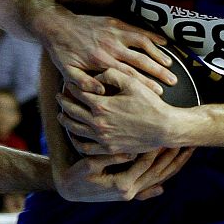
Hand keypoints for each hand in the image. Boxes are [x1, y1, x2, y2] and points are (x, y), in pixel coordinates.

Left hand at [39, 9, 175, 94]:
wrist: (57, 25)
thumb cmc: (63, 52)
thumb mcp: (68, 72)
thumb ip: (84, 83)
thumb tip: (101, 92)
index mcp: (101, 62)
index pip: (129, 76)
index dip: (146, 84)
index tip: (160, 94)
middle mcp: (111, 47)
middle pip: (140, 61)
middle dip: (159, 71)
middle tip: (174, 80)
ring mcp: (114, 33)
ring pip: (143, 44)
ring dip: (158, 54)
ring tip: (170, 64)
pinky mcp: (115, 22)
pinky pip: (138, 29)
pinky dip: (152, 36)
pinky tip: (164, 42)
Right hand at [55, 147, 192, 201]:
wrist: (69, 190)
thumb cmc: (77, 175)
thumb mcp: (90, 165)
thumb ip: (111, 158)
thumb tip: (131, 152)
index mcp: (123, 185)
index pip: (147, 164)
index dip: (157, 148)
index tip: (168, 134)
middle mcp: (130, 192)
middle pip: (158, 173)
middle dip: (173, 158)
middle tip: (187, 143)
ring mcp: (131, 195)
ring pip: (158, 179)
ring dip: (173, 166)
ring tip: (187, 153)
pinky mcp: (129, 194)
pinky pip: (151, 186)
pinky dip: (162, 180)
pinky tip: (171, 175)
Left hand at [57, 69, 179, 154]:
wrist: (165, 128)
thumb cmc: (150, 103)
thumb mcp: (132, 82)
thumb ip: (111, 74)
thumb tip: (96, 76)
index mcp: (102, 105)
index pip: (78, 93)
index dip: (71, 86)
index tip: (68, 82)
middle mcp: (98, 123)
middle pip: (72, 111)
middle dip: (63, 102)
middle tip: (59, 96)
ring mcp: (102, 138)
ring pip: (75, 130)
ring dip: (65, 120)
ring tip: (62, 115)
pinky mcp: (109, 149)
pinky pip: (85, 147)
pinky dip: (76, 140)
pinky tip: (75, 135)